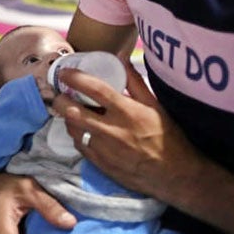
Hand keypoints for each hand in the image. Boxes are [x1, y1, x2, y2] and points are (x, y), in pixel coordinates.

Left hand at [51, 65, 201, 203]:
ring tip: (72, 111)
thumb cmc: (167, 136)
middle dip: (61, 100)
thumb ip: (135, 82)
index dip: (75, 78)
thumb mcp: (155, 106)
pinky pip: (79, 145)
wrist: (173, 175)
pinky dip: (78, 135)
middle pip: (73, 111)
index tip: (65, 73)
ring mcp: (103, 149)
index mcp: (126, 112)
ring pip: (72, 129)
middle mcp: (111, 130)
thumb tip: (122, 58)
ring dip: (68, 118)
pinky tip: (84, 131)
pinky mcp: (100, 164)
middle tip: (61, 93)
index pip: (94, 89)